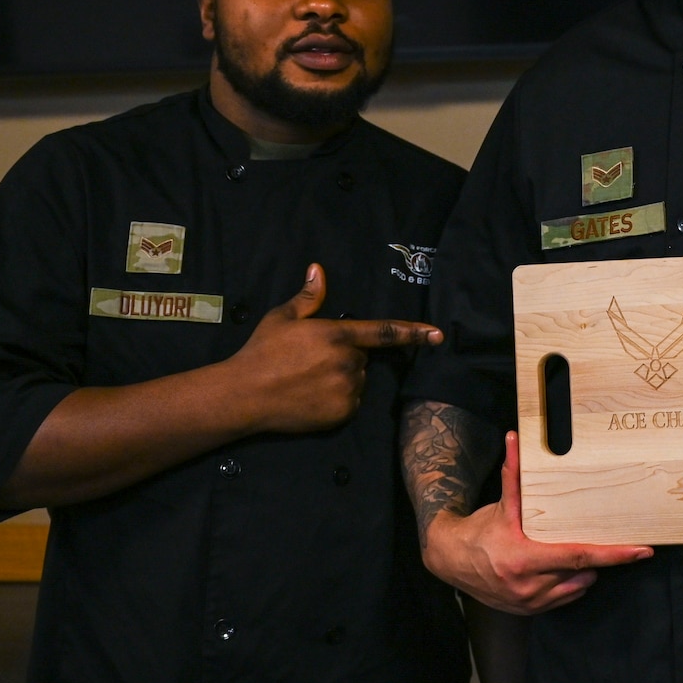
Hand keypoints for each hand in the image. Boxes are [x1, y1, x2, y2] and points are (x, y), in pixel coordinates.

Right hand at [220, 264, 440, 433]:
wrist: (244, 395)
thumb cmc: (262, 352)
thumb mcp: (282, 318)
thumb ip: (308, 297)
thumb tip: (318, 269)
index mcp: (337, 335)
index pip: (385, 332)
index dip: (414, 332)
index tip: (438, 335)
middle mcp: (348, 362)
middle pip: (361, 358)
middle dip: (344, 358)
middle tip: (310, 362)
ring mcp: (347, 389)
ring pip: (357, 381)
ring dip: (341, 380)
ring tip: (307, 381)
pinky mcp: (342, 413)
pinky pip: (349, 404)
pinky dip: (337, 401)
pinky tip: (310, 398)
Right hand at [425, 431, 652, 614]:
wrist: (451, 561)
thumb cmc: (481, 531)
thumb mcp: (501, 505)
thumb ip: (513, 474)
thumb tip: (515, 439)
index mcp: (526, 559)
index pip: (580, 556)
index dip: (615, 554)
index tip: (642, 551)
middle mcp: (529, 586)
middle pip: (583, 573)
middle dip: (596, 559)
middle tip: (599, 540)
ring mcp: (529, 603)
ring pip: (577, 588)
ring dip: (582, 572)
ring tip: (568, 552)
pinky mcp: (527, 612)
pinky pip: (564, 600)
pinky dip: (569, 585)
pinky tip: (559, 569)